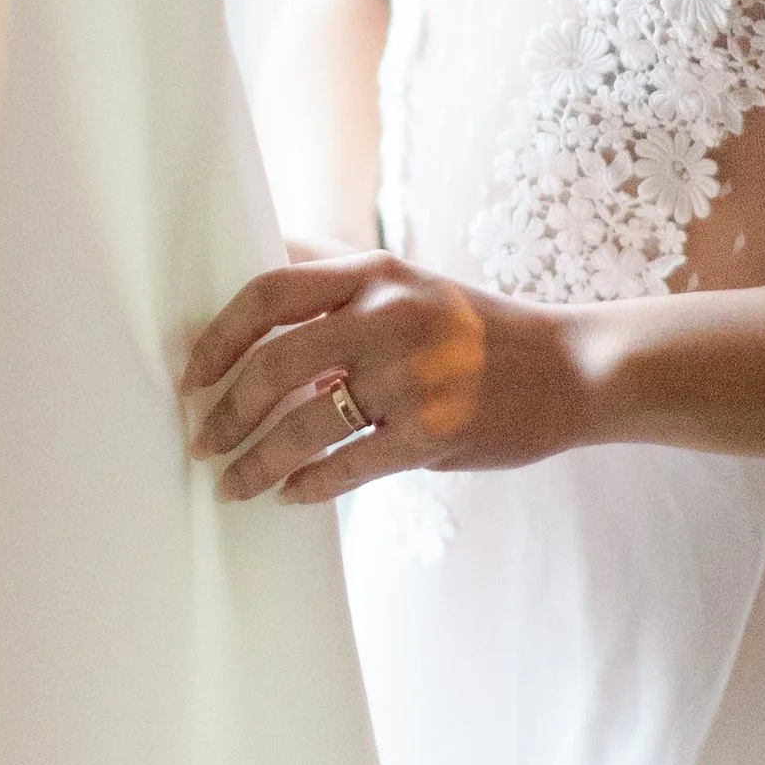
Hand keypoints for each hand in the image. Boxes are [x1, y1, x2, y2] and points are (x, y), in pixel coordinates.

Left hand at [180, 251, 587, 504]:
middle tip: (201, 440)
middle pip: (273, 362)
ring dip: (254, 462)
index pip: (268, 291)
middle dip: (225, 411)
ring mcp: (413, 376)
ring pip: (303, 426)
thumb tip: (248, 310)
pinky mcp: (434, 433)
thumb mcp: (408, 285)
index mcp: (374, 271)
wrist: (572, 367)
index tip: (192, 373)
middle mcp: (389, 316)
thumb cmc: (474, 330)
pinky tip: (290, 494)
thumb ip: (338, 291)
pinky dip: (308, 485)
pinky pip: (348, 467)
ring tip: (232, 483)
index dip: (218, 335)